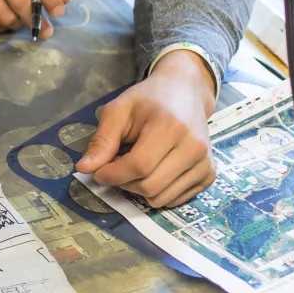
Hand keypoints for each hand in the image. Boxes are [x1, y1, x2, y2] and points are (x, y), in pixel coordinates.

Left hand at [77, 51, 217, 207]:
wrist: (186, 92)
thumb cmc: (149, 99)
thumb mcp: (119, 110)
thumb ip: (102, 140)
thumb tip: (84, 168)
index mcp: (171, 127)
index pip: (138, 166)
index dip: (112, 174)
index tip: (98, 171)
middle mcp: (193, 148)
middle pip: (149, 186)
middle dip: (123, 183)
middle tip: (114, 167)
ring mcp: (205, 163)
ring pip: (161, 197)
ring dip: (138, 190)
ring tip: (132, 167)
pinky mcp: (209, 175)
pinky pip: (175, 200)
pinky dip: (156, 193)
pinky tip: (151, 172)